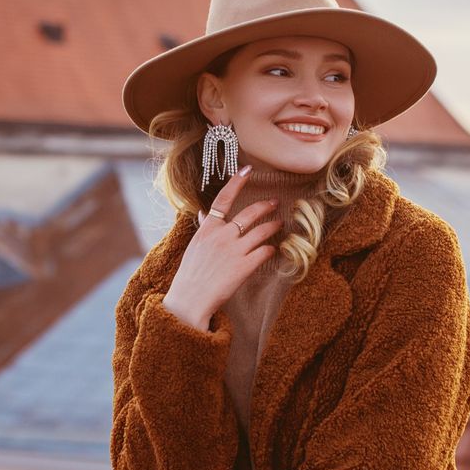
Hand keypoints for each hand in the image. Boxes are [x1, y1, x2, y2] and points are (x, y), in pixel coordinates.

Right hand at [162, 165, 283, 330]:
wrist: (191, 300)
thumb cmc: (190, 274)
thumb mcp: (194, 247)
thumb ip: (203, 228)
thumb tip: (203, 213)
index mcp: (207, 229)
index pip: (223, 198)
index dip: (237, 182)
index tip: (248, 170)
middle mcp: (222, 236)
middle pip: (249, 213)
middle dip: (266, 206)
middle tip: (275, 203)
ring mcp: (234, 251)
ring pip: (262, 231)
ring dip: (273, 226)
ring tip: (279, 224)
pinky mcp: (245, 267)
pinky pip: (264, 252)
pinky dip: (270, 249)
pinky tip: (273, 250)